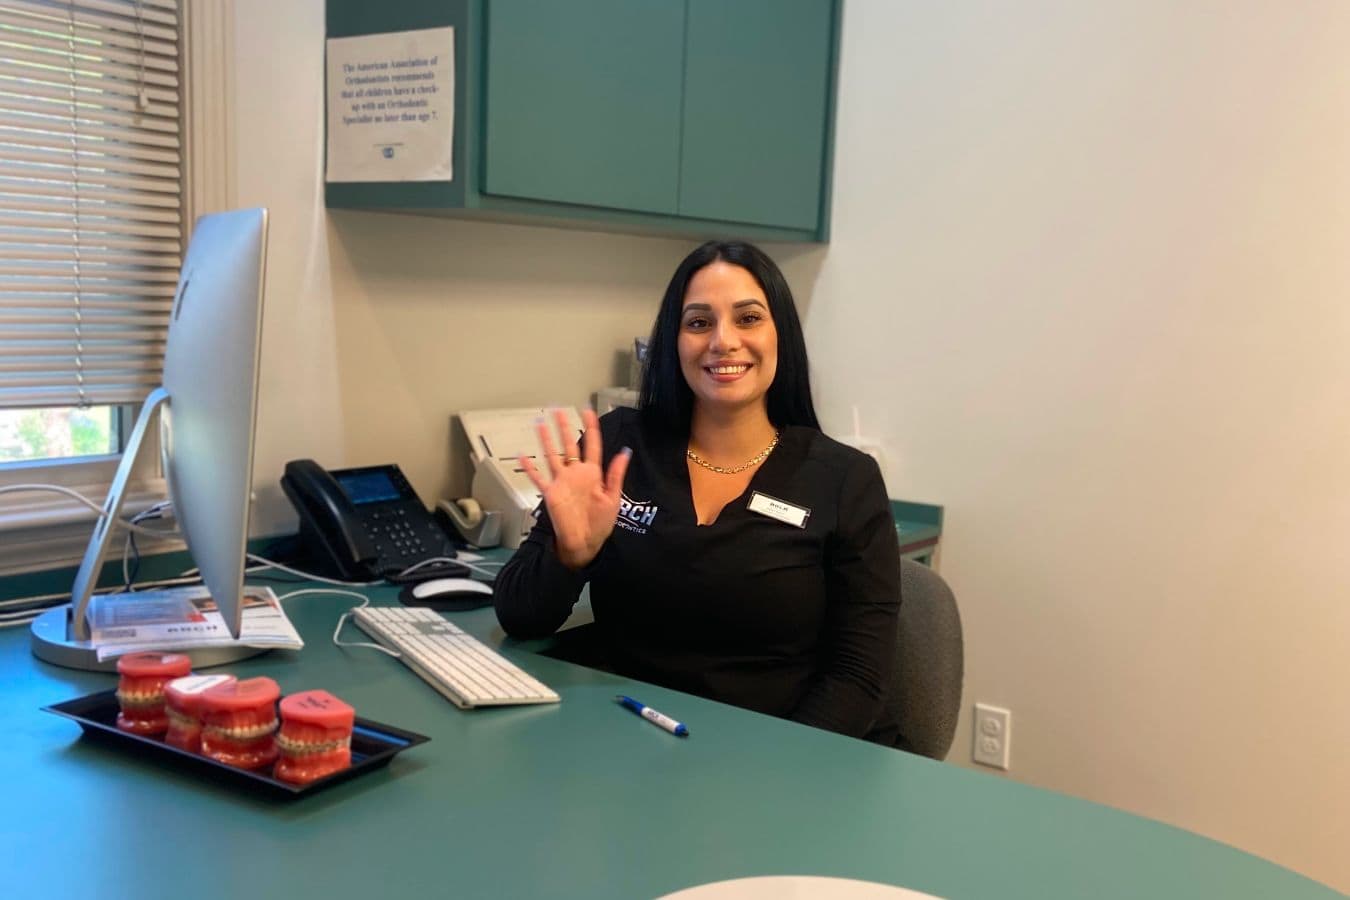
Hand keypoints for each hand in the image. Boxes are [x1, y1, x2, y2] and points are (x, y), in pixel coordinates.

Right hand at [519, 408, 630, 570]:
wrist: (584, 544)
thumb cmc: (600, 524)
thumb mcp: (613, 498)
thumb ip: (616, 474)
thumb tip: (624, 452)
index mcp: (593, 474)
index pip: (592, 445)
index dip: (591, 428)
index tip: (588, 412)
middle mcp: (576, 474)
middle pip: (569, 445)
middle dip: (565, 427)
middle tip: (559, 410)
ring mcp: (561, 482)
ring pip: (552, 455)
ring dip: (546, 440)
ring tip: (541, 423)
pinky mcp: (550, 493)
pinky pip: (538, 477)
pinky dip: (530, 467)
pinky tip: (523, 455)